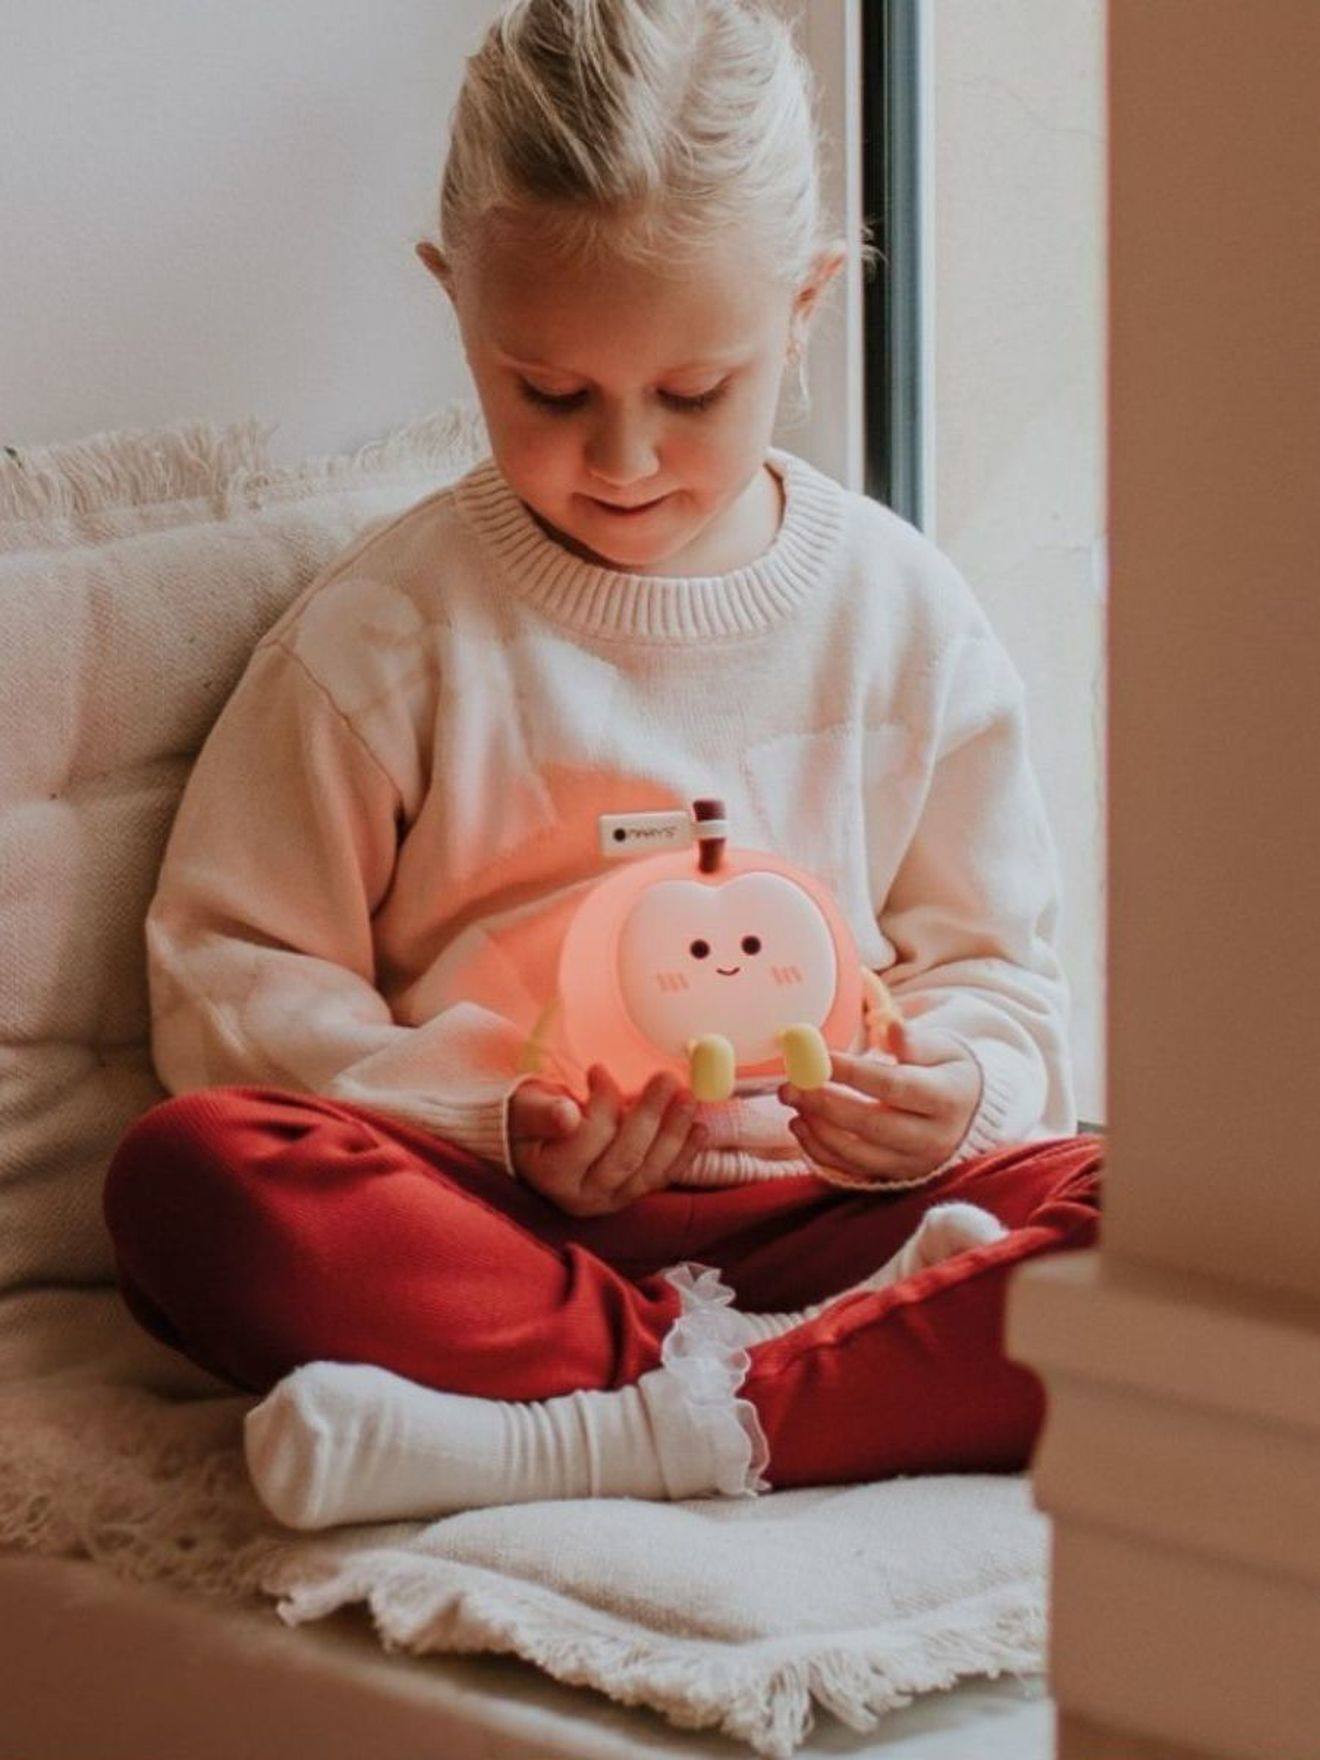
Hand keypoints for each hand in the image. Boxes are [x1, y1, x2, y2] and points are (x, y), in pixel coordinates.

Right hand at [508, 1065, 707, 1216]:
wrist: (533, 1146)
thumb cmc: (528, 1121)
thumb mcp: (525, 1110)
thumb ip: (542, 1112)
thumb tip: (566, 1116)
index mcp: (552, 1176)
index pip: (586, 1139)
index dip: (601, 1102)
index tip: (599, 1069)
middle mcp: (583, 1197)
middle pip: (624, 1158)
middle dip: (650, 1116)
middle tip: (666, 1078)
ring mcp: (610, 1200)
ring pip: (649, 1171)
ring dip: (674, 1134)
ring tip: (689, 1099)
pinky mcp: (631, 1195)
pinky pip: (661, 1177)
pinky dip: (684, 1154)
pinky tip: (700, 1130)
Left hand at [778, 1025, 981, 1185]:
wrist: (969, 1114)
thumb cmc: (947, 1071)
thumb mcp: (943, 1048)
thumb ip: (914, 1040)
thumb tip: (891, 1027)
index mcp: (947, 1098)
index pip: (893, 1086)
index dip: (852, 1073)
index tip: (818, 1056)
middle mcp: (933, 1138)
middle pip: (872, 1125)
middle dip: (825, 1104)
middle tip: (791, 1085)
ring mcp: (914, 1162)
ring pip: (859, 1153)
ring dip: (818, 1129)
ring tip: (793, 1103)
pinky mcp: (896, 1176)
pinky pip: (853, 1171)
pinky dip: (822, 1151)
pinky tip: (802, 1126)